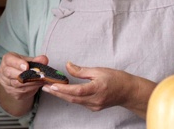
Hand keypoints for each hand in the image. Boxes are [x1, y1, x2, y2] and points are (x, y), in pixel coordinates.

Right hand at [0, 53, 48, 101]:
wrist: (19, 78)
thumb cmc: (23, 67)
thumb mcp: (29, 61)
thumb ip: (36, 60)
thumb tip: (43, 59)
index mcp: (7, 60)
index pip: (8, 60)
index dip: (17, 63)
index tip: (26, 66)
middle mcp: (3, 71)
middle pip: (9, 73)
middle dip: (23, 74)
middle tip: (36, 75)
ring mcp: (6, 82)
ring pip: (17, 83)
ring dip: (30, 82)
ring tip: (41, 79)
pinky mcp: (11, 92)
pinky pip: (21, 91)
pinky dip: (31, 88)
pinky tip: (37, 85)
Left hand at [41, 62, 155, 117]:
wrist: (129, 92)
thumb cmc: (116, 78)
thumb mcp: (99, 70)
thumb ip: (81, 70)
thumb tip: (67, 66)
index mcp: (98, 89)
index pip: (78, 91)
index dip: (64, 89)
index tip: (53, 85)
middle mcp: (95, 100)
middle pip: (72, 98)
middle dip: (57, 93)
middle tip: (44, 87)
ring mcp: (95, 105)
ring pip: (74, 101)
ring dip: (61, 95)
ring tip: (49, 88)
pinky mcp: (94, 107)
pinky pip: (79, 102)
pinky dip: (69, 97)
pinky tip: (62, 91)